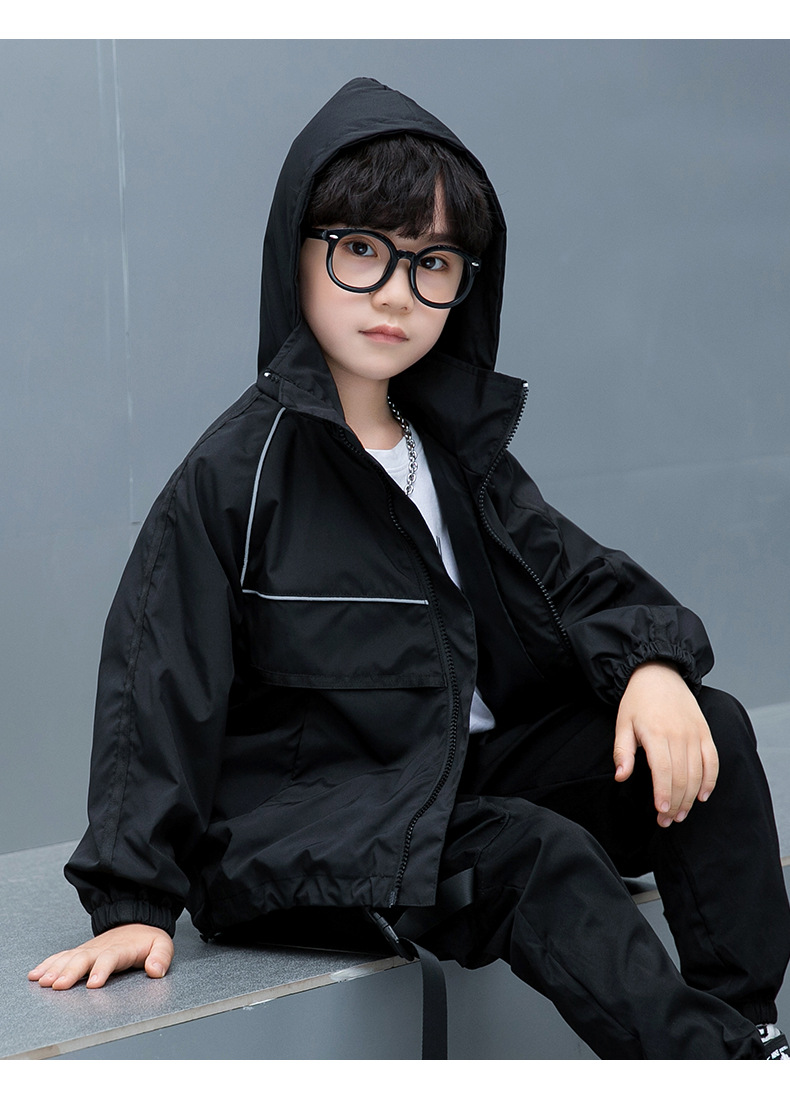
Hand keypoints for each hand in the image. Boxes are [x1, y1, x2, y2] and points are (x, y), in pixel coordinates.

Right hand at [28, 923, 173, 989]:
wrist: (136, 921)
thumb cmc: (147, 938)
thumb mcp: (162, 944)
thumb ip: (161, 957)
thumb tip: (156, 970)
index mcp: (121, 948)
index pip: (110, 958)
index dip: (101, 969)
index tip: (93, 983)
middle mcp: (101, 948)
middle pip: (84, 958)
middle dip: (70, 972)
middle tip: (58, 985)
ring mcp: (89, 949)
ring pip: (69, 957)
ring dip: (55, 969)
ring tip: (42, 981)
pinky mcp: (81, 952)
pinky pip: (62, 956)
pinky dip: (48, 964)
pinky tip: (35, 974)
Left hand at [613, 661, 718, 827]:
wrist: (658, 674)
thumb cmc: (637, 701)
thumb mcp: (622, 724)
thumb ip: (623, 752)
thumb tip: (620, 777)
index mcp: (656, 733)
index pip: (663, 771)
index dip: (663, 794)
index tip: (661, 812)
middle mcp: (678, 735)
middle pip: (681, 777)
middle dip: (675, 803)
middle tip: (667, 820)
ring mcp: (694, 733)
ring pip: (697, 773)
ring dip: (690, 797)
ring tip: (681, 814)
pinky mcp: (705, 732)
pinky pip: (712, 760)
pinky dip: (710, 780)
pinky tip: (702, 795)